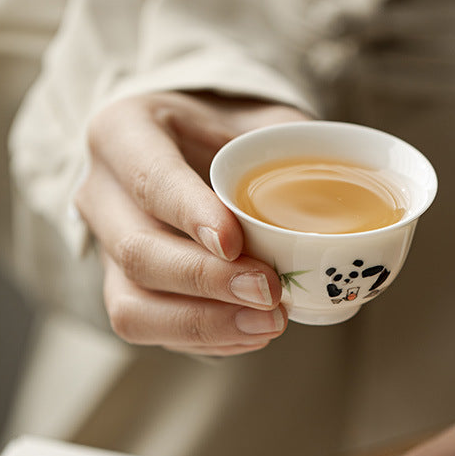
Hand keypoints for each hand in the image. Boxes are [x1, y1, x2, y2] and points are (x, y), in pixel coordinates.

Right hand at [76, 91, 308, 354]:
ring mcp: (107, 249)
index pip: (148, 176)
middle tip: (270, 293)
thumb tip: (353, 187)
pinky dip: (208, 338)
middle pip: (137, 252)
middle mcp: (101, 194)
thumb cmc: (226, 130)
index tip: (236, 241)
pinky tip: (253, 332)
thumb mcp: (256, 117)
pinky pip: (152, 330)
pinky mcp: (125, 289)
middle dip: (208, 281)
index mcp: (123, 133)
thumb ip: (290, 144)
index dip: (189, 213)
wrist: (191, 150)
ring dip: (204, 324)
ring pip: (131, 306)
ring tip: (269, 324)